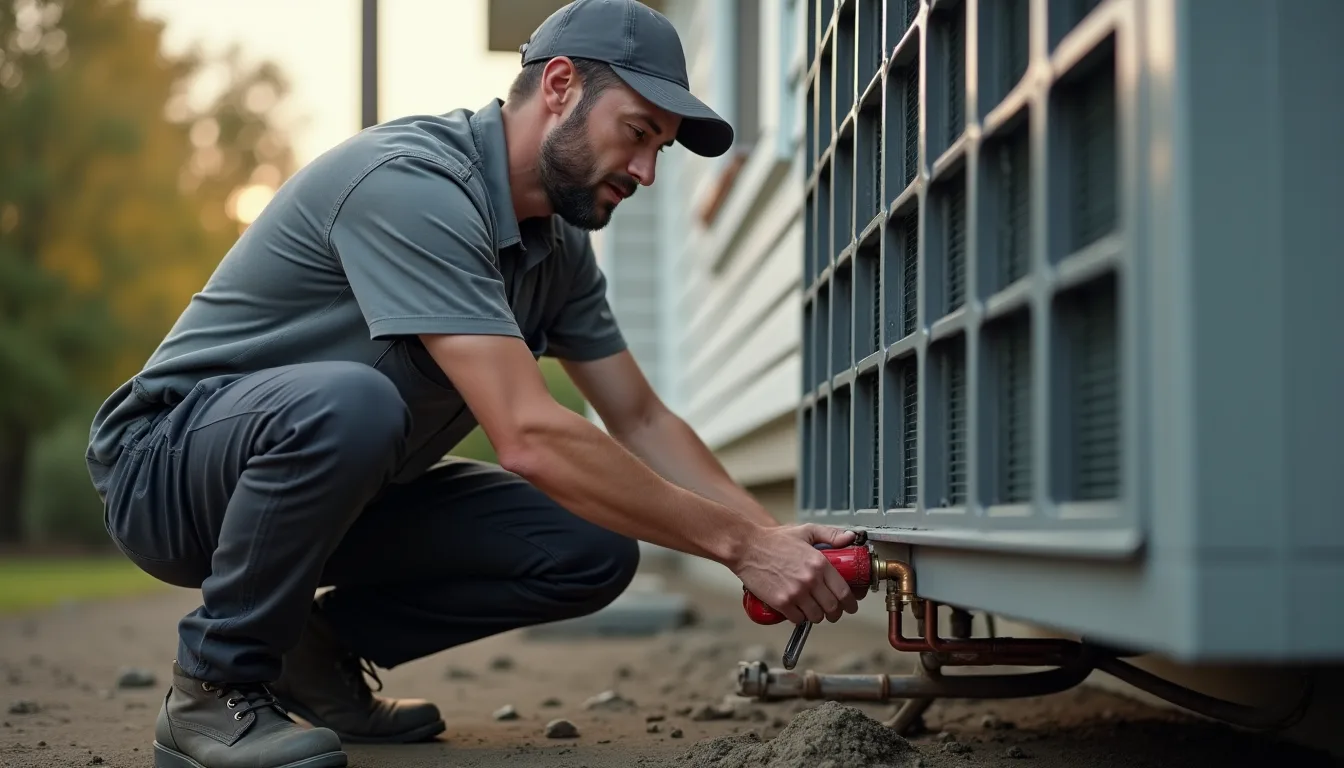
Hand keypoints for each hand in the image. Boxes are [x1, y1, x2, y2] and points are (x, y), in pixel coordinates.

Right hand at [730, 524, 860, 624]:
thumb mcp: (805, 531)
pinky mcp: (781, 602)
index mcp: (820, 564)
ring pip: (816, 616)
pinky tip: (798, 610)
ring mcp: (795, 593)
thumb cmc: (774, 540)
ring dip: (817, 616)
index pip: (843, 592)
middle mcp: (810, 580)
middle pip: (832, 608)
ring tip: (814, 610)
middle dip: (835, 613)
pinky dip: (800, 618)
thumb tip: (849, 538)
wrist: (746, 548)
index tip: (851, 606)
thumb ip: (830, 534)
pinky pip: (797, 619)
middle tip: (833, 612)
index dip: (850, 603)